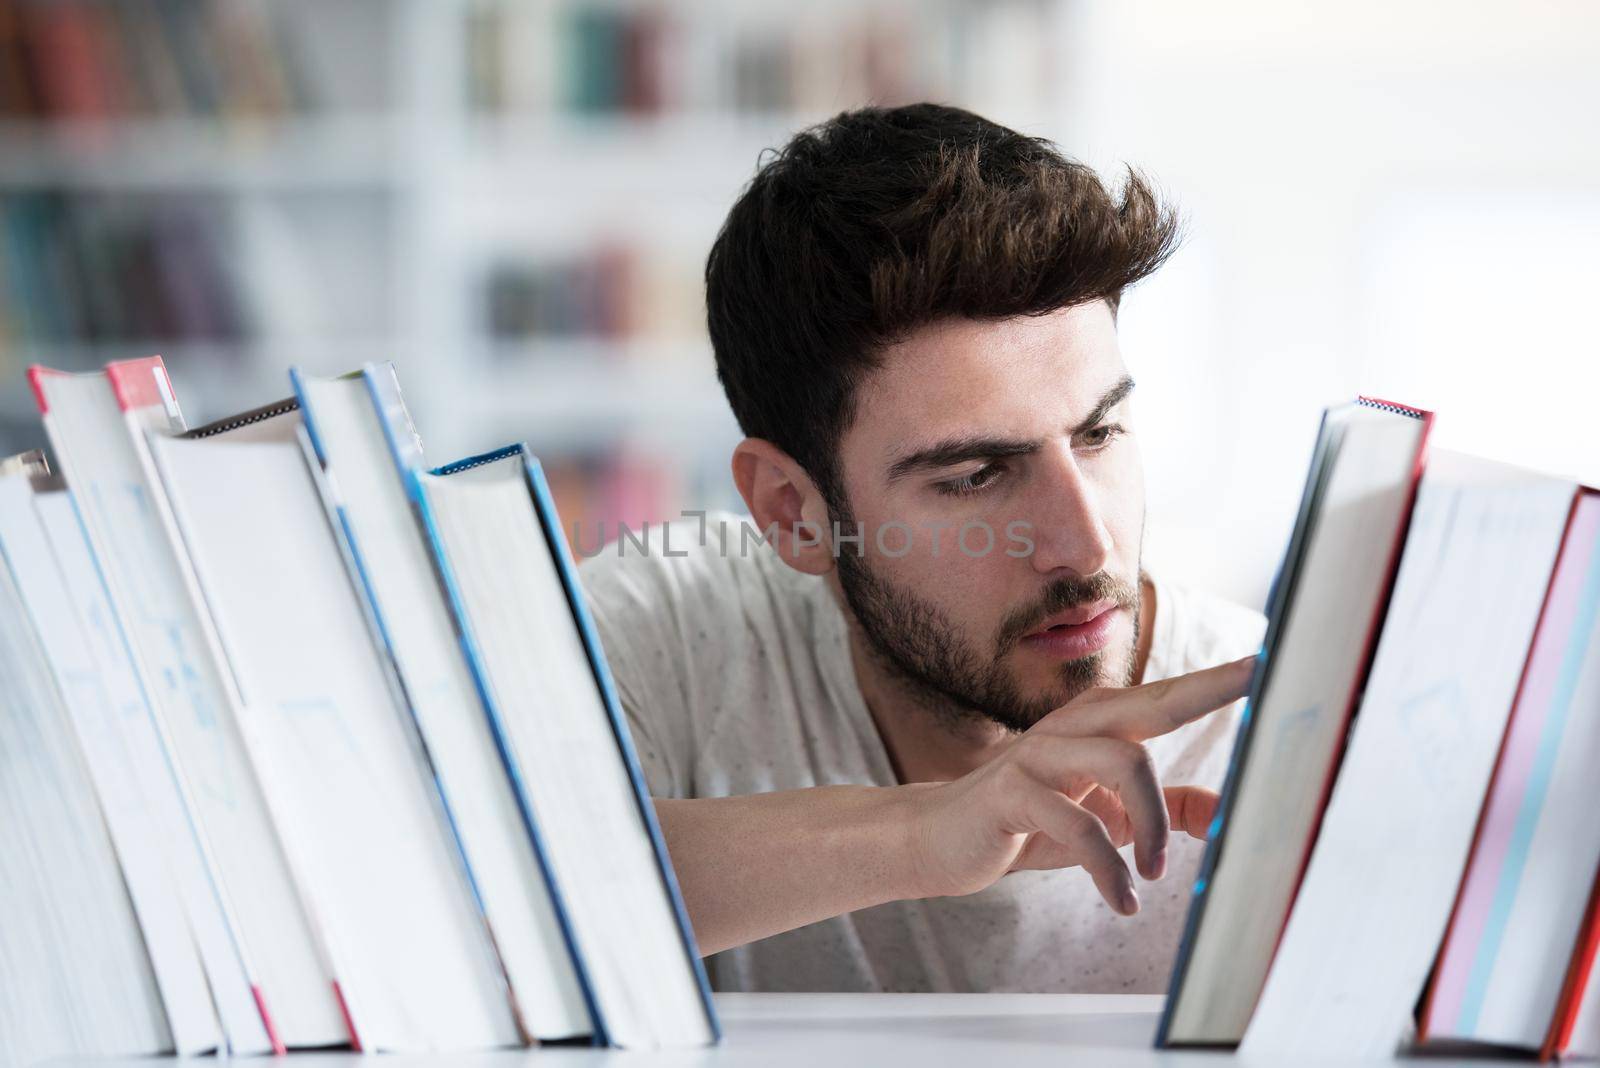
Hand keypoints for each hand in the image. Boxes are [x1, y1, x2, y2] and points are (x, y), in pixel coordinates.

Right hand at [900, 655, 1254, 914]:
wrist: (942, 840)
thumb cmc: (1029, 821)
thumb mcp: (1105, 817)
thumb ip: (1162, 811)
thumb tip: (1225, 815)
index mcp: (1096, 726)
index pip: (1166, 698)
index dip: (1216, 682)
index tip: (1268, 663)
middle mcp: (1071, 727)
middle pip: (1151, 703)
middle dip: (1206, 689)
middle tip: (1258, 679)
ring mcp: (1038, 754)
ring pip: (1124, 761)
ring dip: (1153, 826)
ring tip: (1153, 874)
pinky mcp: (1012, 792)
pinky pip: (1078, 824)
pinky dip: (1108, 869)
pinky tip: (1120, 899)